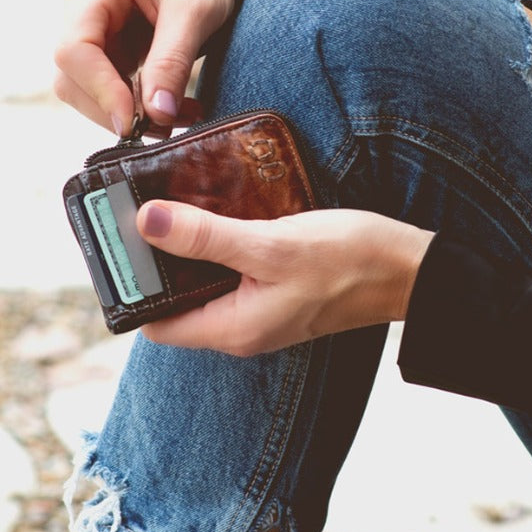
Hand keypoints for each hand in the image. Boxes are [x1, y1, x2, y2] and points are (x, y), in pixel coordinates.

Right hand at [54, 0, 234, 135]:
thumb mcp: (196, 9)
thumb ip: (172, 60)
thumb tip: (157, 114)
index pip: (74, 50)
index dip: (100, 92)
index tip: (134, 123)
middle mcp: (80, 7)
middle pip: (72, 77)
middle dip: (116, 110)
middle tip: (166, 126)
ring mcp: (89, 30)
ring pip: (86, 91)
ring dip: (130, 115)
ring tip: (179, 117)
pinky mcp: (105, 50)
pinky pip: (109, 89)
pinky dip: (139, 107)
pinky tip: (174, 109)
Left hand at [135, 203, 434, 353]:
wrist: (412, 270)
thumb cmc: (351, 262)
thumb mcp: (272, 244)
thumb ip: (207, 236)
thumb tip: (145, 223)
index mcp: (233, 329)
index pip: (155, 323)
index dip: (131, 286)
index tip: (119, 240)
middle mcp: (241, 327)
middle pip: (175, 299)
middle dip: (157, 260)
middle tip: (141, 208)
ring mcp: (260, 309)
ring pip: (204, 282)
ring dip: (189, 247)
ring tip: (175, 202)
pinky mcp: (277, 289)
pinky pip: (232, 270)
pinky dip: (219, 243)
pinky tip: (220, 209)